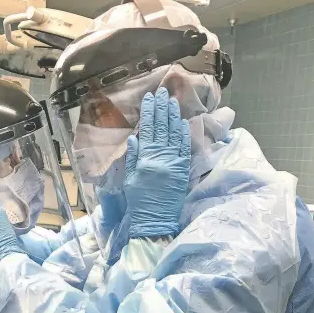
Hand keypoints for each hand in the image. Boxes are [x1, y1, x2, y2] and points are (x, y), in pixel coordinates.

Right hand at [125, 87, 190, 238]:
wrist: (155, 221)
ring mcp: (174, 163)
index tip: (150, 98)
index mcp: (145, 159)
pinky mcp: (183, 170)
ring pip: (174, 134)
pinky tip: (183, 121)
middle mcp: (161, 158)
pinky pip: (184, 147)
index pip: (148, 130)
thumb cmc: (139, 202)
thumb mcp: (129, 180)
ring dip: (174, 116)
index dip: (149, 112)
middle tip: (163, 91)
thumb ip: (132, 158)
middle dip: (162, 108)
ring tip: (172, 101)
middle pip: (162, 128)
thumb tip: (134, 137)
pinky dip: (183, 133)